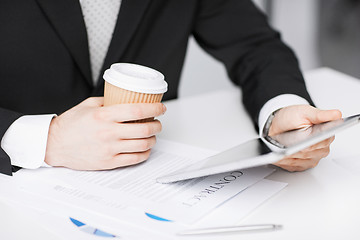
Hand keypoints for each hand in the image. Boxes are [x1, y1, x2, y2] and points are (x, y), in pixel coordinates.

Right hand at [44, 97, 165, 169]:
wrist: (55, 145)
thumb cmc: (70, 124)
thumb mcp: (88, 105)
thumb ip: (109, 102)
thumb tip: (126, 99)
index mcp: (104, 115)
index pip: (137, 111)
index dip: (154, 108)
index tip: (161, 107)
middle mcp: (108, 132)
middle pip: (144, 129)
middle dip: (157, 125)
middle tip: (158, 122)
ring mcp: (109, 149)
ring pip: (142, 145)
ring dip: (153, 139)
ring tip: (152, 135)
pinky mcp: (109, 162)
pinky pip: (134, 159)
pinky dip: (144, 153)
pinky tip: (144, 148)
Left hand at [269, 105, 341, 171]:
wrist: (279, 125)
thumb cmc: (292, 117)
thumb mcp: (305, 112)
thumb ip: (321, 115)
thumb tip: (337, 114)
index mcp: (326, 134)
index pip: (320, 142)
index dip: (310, 142)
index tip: (304, 142)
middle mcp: (321, 148)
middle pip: (308, 153)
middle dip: (296, 148)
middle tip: (287, 143)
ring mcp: (312, 157)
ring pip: (300, 160)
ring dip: (289, 155)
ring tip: (280, 150)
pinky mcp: (302, 165)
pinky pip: (293, 166)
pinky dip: (285, 161)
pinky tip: (279, 155)